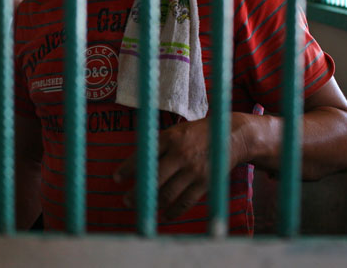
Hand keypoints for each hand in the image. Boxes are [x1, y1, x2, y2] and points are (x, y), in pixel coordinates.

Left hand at [114, 117, 245, 220]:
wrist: (230, 135)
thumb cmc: (197, 133)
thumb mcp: (176, 131)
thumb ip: (159, 145)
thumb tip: (137, 164)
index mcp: (170, 138)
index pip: (144, 155)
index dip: (127, 169)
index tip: (116, 178)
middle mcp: (180, 154)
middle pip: (153, 179)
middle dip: (138, 192)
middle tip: (126, 200)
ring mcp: (193, 170)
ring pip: (168, 193)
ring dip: (153, 204)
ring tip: (143, 209)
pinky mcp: (205, 183)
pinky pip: (186, 202)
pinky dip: (174, 211)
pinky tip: (165, 215)